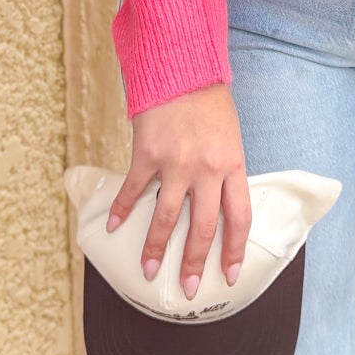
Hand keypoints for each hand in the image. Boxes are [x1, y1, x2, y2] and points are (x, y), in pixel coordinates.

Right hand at [105, 82, 251, 294]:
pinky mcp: (148, 152)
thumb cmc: (209, 102)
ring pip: (167, 217)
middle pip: (203, 227)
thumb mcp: (229, 138)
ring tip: (147, 270)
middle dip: (193, 263)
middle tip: (185, 288)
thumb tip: (216, 209)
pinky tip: (115, 225)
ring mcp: (176, 162)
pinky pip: (134, 189)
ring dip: (155, 247)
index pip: (239, 218)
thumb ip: (223, 172)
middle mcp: (206, 168)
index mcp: (232, 164)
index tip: (228, 276)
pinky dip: (123, 209)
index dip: (234, 251)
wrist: (183, 66)